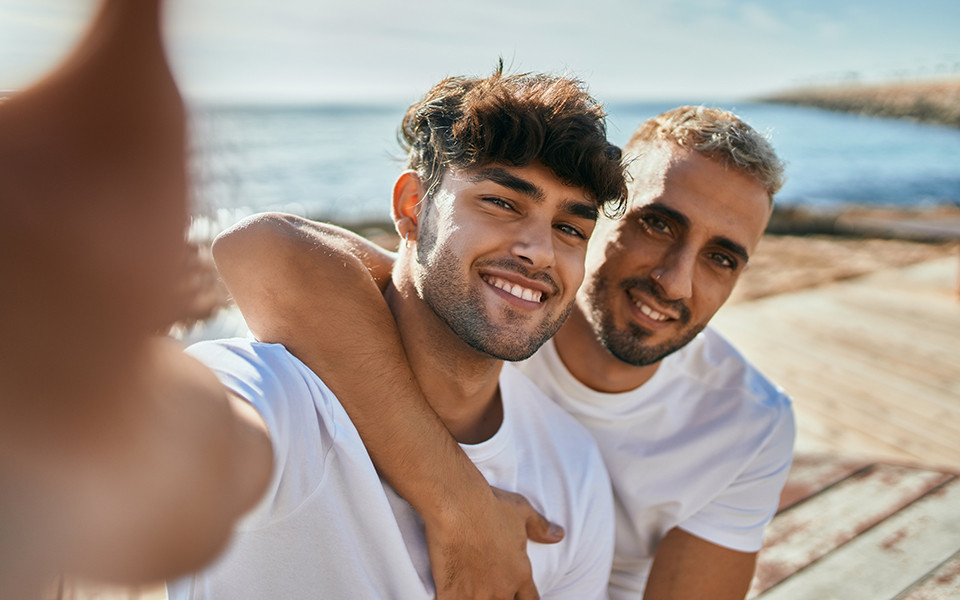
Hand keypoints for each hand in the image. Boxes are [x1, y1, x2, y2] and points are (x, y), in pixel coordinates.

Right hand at [425, 486, 563, 599]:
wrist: (457, 506)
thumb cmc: (490, 506)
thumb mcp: (523, 512)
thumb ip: (541, 528)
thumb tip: (559, 535)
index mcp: (520, 574)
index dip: (524, 598)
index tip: (518, 594)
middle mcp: (501, 589)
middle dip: (501, 597)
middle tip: (492, 586)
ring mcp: (476, 595)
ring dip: (478, 598)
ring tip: (472, 589)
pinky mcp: (451, 594)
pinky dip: (454, 598)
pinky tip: (451, 590)